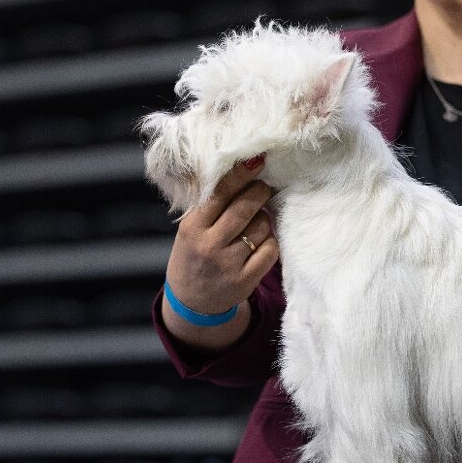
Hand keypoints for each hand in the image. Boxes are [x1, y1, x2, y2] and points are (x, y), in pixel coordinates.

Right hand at [163, 155, 278, 338]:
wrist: (192, 303)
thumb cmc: (194, 255)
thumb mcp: (191, 229)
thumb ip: (211, 206)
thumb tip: (242, 170)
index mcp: (192, 228)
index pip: (220, 194)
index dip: (241, 174)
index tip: (256, 160)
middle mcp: (209, 246)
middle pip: (245, 208)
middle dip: (260, 192)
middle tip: (264, 187)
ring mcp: (228, 265)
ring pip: (262, 227)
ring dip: (264, 220)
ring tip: (254, 223)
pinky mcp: (245, 281)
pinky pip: (270, 250)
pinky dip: (269, 242)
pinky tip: (260, 243)